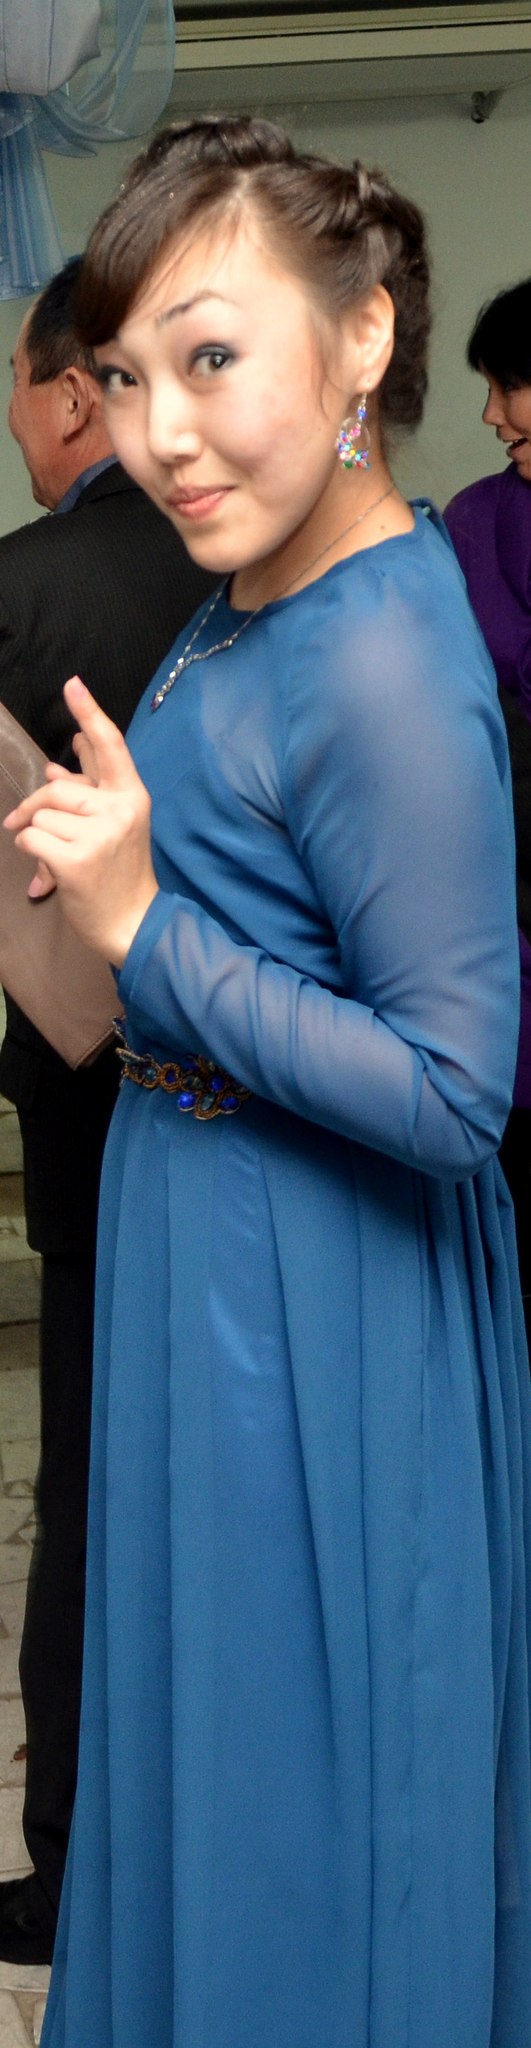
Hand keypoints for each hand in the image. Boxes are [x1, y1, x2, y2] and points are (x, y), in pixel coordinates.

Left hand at [3, 677, 157, 965]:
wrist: (133, 923)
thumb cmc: (121, 874)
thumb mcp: (115, 826)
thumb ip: (90, 792)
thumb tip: (59, 765)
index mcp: (132, 796)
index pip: (110, 746)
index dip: (89, 713)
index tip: (72, 685)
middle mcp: (119, 809)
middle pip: (56, 788)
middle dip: (36, 806)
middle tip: (30, 826)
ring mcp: (99, 834)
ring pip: (40, 815)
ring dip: (37, 836)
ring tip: (58, 858)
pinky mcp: (76, 859)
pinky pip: (31, 838)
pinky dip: (31, 853)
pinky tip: (48, 872)